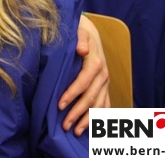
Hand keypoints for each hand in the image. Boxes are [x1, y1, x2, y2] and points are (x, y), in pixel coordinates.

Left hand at [59, 15, 109, 135]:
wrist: (90, 33)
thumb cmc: (79, 33)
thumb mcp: (78, 32)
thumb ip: (80, 40)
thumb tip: (81, 49)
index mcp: (95, 63)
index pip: (83, 82)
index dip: (72, 94)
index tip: (60, 105)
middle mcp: (103, 75)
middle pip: (91, 98)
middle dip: (78, 113)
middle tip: (65, 125)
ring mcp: (105, 83)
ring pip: (99, 105)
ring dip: (88, 120)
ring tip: (76, 132)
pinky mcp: (105, 87)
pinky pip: (105, 105)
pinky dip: (99, 118)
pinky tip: (92, 129)